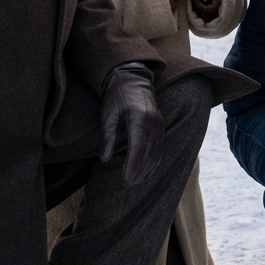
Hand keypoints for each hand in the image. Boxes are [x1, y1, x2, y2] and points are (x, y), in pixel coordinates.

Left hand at [100, 63, 163, 185]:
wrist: (132, 79)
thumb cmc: (117, 96)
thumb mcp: (107, 113)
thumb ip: (107, 136)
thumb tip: (104, 159)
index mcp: (139, 117)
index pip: (138, 147)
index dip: (133, 165)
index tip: (125, 180)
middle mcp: (153, 122)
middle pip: (148, 152)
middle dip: (139, 170)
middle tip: (128, 185)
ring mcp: (159, 124)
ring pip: (156, 151)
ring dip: (147, 168)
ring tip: (135, 181)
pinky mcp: (160, 125)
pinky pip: (159, 147)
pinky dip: (154, 160)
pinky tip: (146, 170)